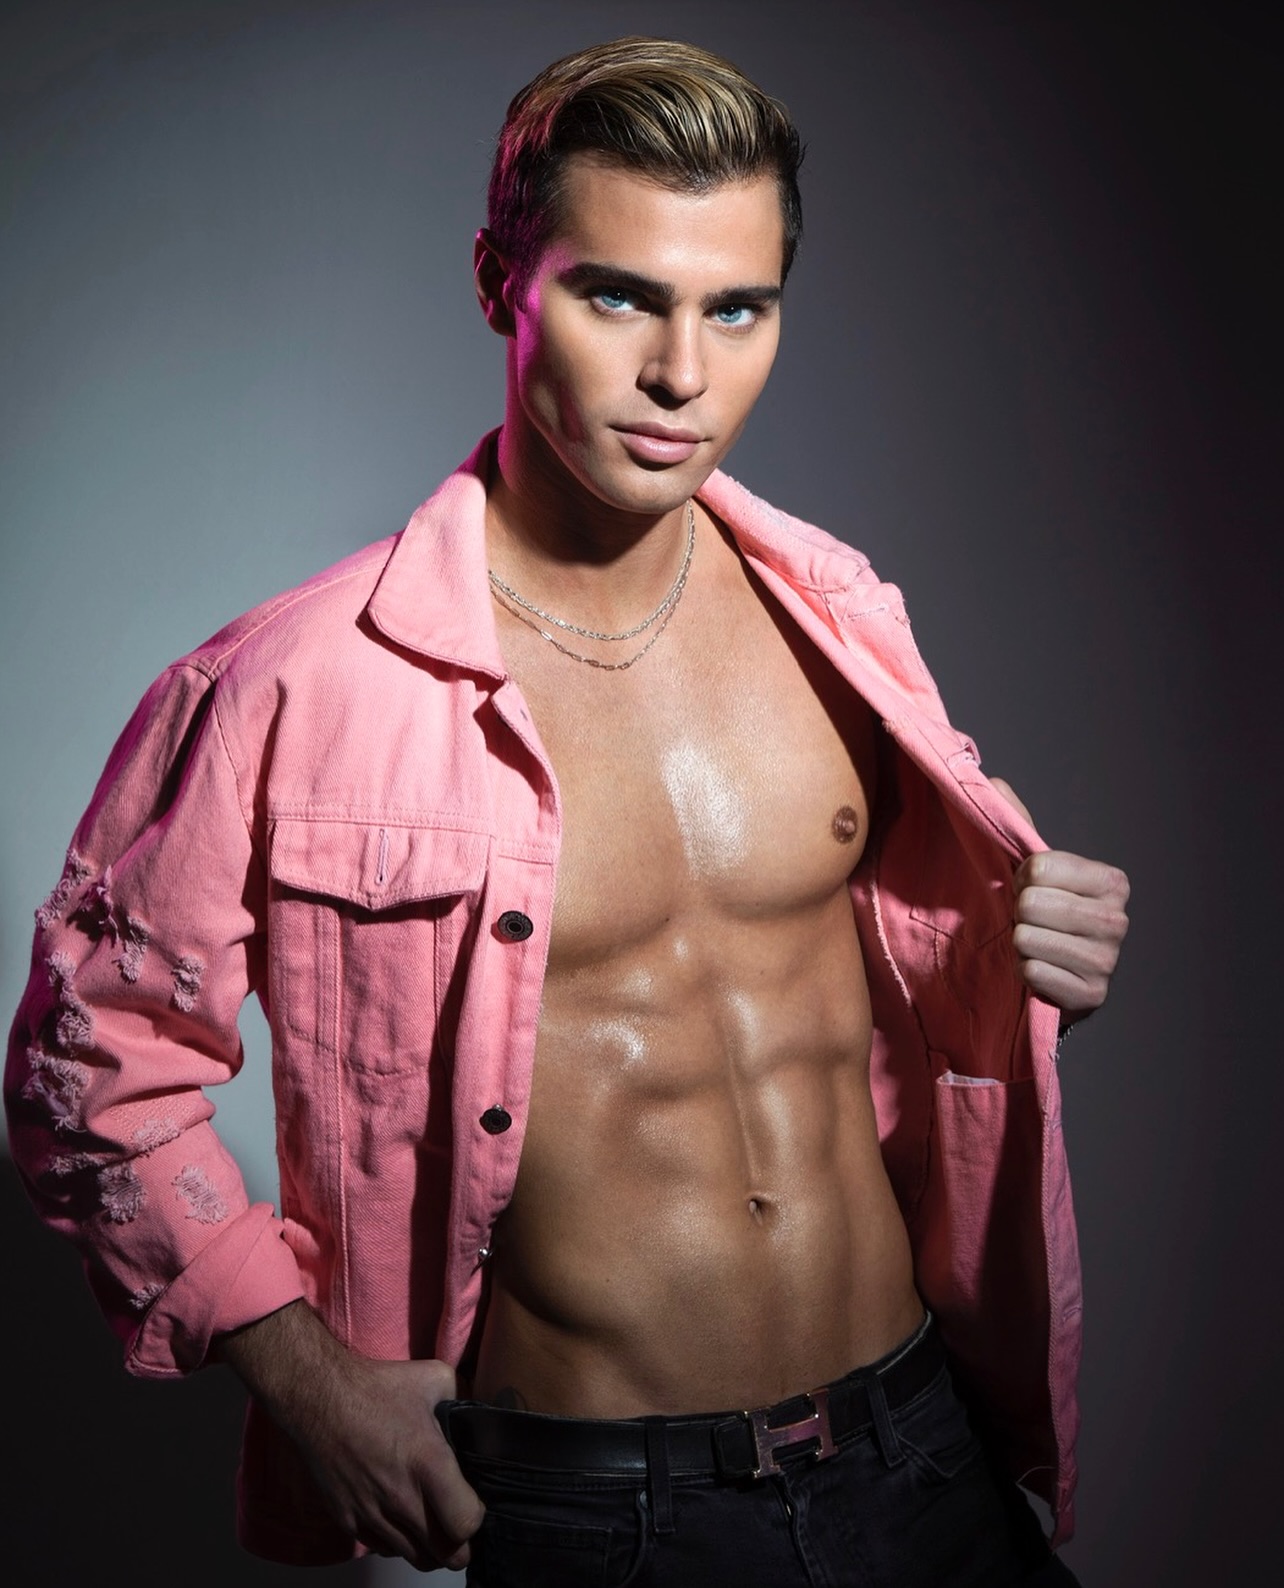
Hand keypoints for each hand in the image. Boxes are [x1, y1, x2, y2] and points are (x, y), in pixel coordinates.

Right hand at [217, 1301, 483, 1569]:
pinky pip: (383, 1548)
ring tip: (434, 1525)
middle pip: (446, 1556)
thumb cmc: (378, 1387)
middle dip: (460, 1546)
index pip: (466, 1524)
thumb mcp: (435, 1377)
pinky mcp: (348, 1521)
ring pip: (415, 1558)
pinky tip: (401, 1517)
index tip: (474, 1503)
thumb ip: (465, 1397)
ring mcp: (373, 1515)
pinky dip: (398, 1541)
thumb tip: (478, 1413)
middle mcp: (402, 1499)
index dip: (477, 1518)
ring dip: (430, 1547)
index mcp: (429, 1465)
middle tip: (459, 1524)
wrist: (321, 1398)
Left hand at [990, 778, 1130, 1021]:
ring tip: (1033, 945)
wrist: (1051, 975)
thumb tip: (994, 783)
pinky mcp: (1092, 996)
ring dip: (1019, 944)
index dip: (1020, 878)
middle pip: (1031, 903)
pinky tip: (1037, 971)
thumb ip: (1016, 825)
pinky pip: (1033, 973)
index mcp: (1111, 881)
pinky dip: (1023, 973)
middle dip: (1017, 913)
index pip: (1039, 867)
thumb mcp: (1031, 869)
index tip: (1027, 889)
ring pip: (1028, 938)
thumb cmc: (1042, 914)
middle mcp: (1118, 919)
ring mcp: (1108, 961)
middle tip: (1028, 921)